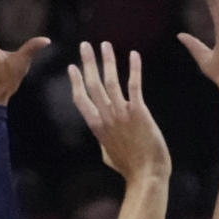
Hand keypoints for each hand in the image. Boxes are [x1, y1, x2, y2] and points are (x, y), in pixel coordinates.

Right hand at [68, 42, 169, 181]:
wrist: (146, 174)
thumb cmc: (130, 168)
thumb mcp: (109, 155)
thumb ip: (104, 140)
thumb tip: (102, 136)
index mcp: (97, 127)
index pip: (81, 99)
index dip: (76, 82)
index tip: (72, 67)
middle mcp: (106, 117)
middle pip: (93, 85)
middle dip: (88, 63)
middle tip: (85, 46)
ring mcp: (122, 113)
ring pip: (110, 81)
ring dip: (107, 60)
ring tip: (105, 44)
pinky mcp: (139, 112)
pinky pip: (134, 85)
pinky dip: (134, 68)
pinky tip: (134, 55)